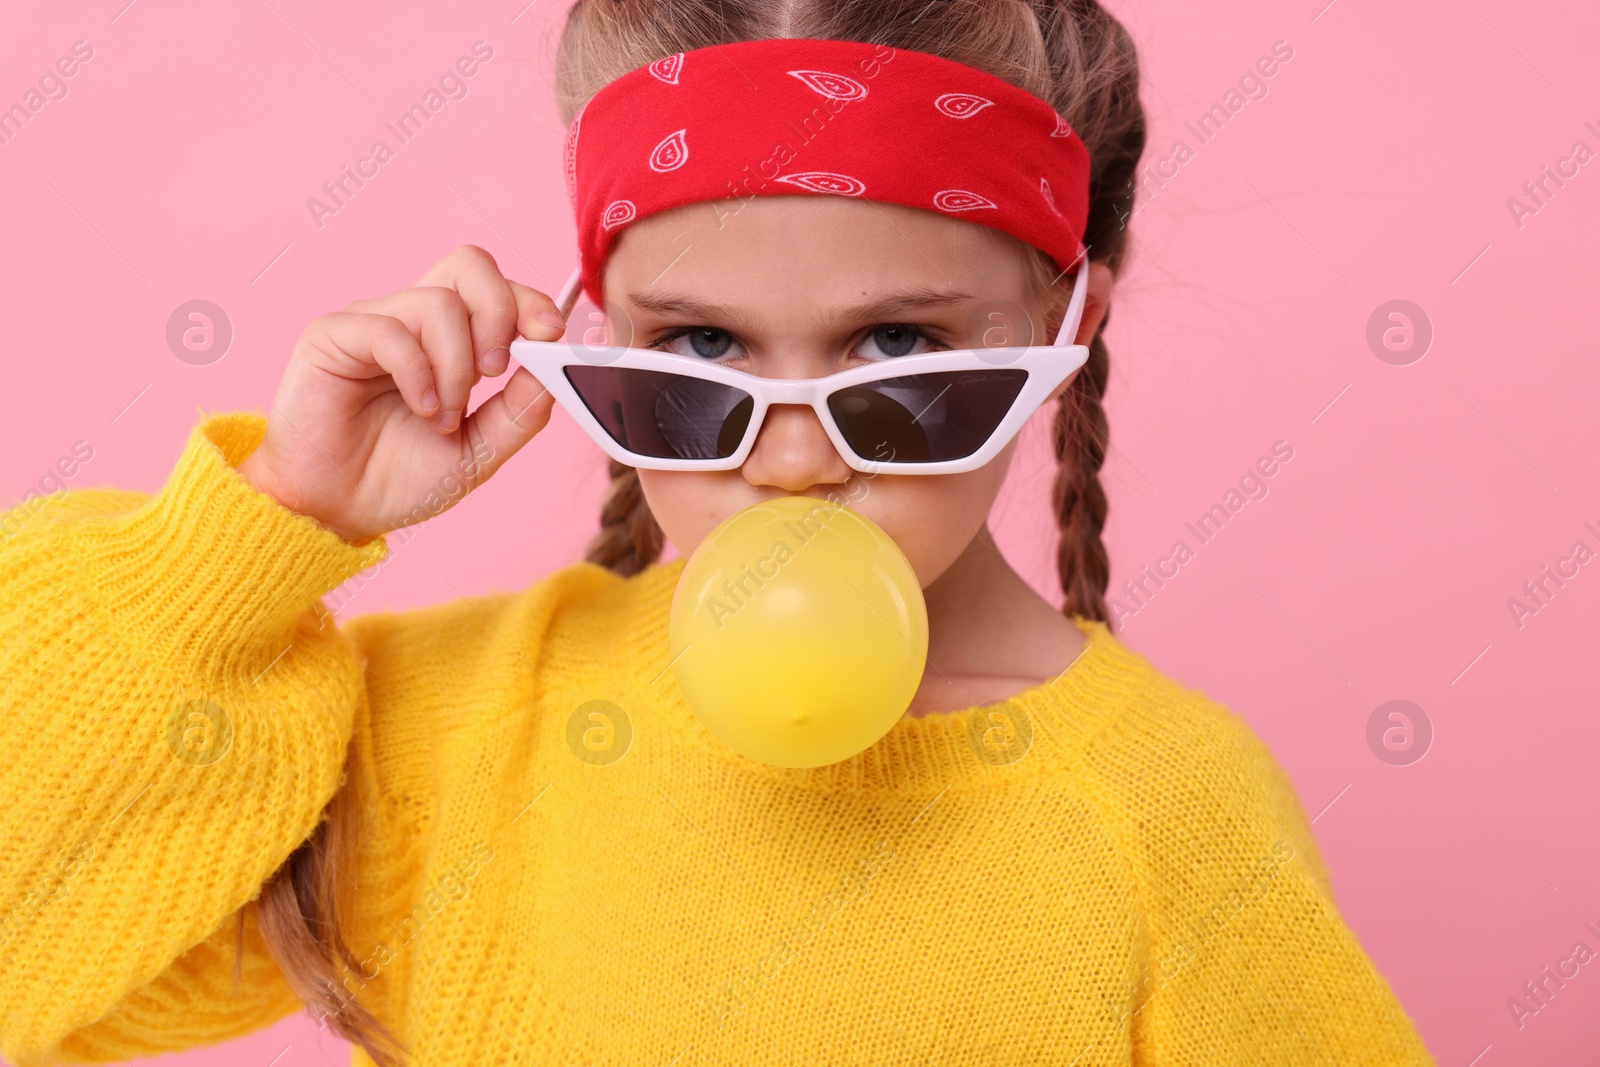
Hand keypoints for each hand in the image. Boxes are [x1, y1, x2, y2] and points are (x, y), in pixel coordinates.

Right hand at [236, 245, 562, 541]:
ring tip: (442, 417)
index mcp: (449, 340)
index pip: (496, 288)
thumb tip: (553, 371)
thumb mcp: (479, 451)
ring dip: (456, 367)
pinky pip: (391, 330)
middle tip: (496, 370)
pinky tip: (419, 408)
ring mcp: (373, 323)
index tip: (550, 336)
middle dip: (499, 311)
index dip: (529, 302)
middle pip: (469, 265)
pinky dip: (418, 373)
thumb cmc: (399, 479)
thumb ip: (519, 412)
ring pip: (438, 303)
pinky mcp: (333, 335)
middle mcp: (412, 321)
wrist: (335, 511)